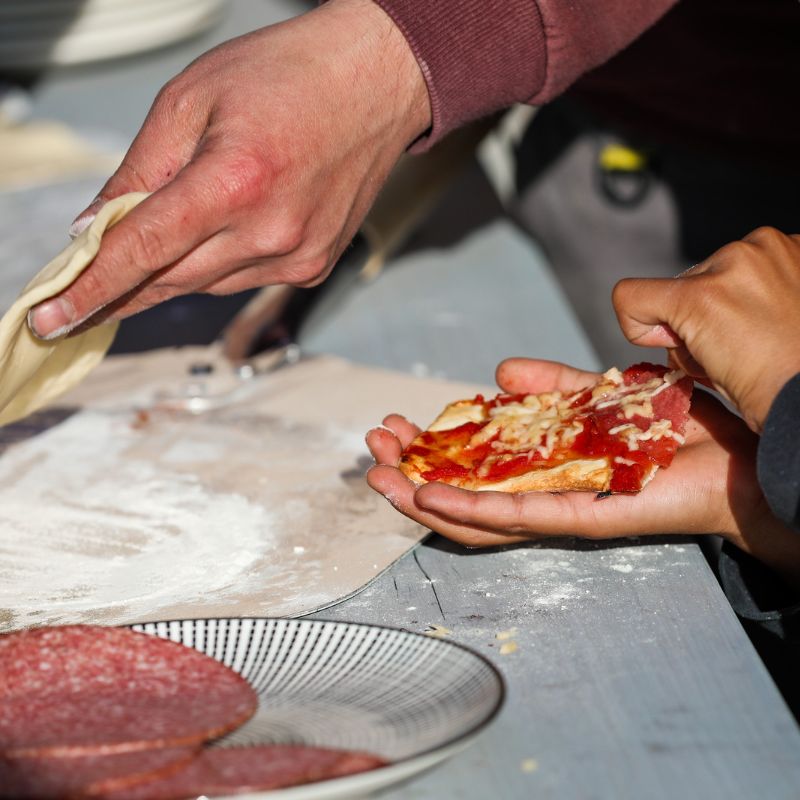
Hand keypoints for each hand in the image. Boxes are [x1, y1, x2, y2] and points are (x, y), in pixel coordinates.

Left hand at [28, 0, 429, 338]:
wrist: (375, 84)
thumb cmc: (287, 76)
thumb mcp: (190, 100)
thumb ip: (137, 171)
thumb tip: (94, 230)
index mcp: (234, 180)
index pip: (143, 251)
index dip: (91, 288)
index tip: (53, 318)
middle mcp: (271, 231)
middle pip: (170, 280)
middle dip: (122, 286)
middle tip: (84, 293)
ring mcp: (298, 255)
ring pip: (206, 285)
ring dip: (173, 269)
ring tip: (174, 229)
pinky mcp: (315, 266)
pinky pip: (244, 280)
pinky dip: (219, 264)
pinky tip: (226, 229)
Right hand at [366, 359, 799, 584]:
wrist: (736, 456)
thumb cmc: (674, 430)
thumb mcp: (596, 395)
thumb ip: (550, 386)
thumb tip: (501, 370)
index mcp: (542, 466)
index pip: (472, 464)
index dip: (429, 448)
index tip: (396, 425)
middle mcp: (542, 492)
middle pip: (462, 493)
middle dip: (411, 472)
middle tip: (375, 450)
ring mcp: (558, 509)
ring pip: (477, 516)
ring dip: (424, 498)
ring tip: (383, 478)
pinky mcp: (582, 518)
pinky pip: (518, 520)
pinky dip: (472, 512)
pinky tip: (431, 498)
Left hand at [613, 227, 799, 431]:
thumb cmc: (795, 373)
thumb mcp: (784, 314)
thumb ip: (751, 298)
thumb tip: (707, 308)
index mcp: (786, 249)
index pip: (724, 272)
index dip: (723, 308)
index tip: (746, 334)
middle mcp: (762, 244)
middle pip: (695, 282)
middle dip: (702, 320)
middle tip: (737, 354)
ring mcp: (730, 266)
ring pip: (670, 296)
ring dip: (686, 333)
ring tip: (728, 359)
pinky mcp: (698, 297)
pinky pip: (631, 298)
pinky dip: (635, 327)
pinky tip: (677, 349)